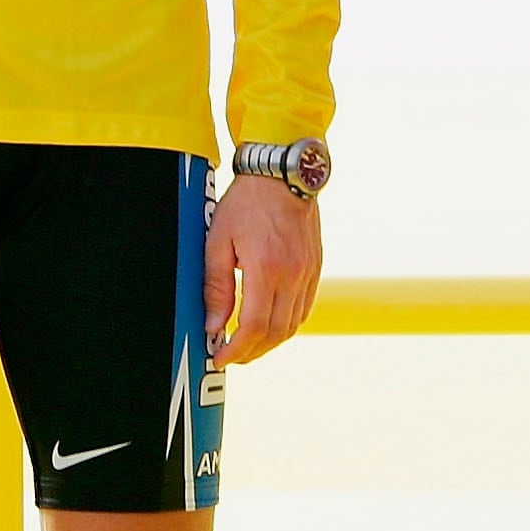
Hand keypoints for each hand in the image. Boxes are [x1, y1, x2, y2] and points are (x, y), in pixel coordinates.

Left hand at [203, 173, 322, 366]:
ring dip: (270, 342)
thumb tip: (213, 326)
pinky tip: (269, 323)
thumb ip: (216, 286)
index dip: (236, 349)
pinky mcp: (316, 268)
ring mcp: (308, 273)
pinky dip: (286, 324)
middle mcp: (293, 275)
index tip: (220, 357)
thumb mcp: (218, 240)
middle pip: (275, 333)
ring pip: (293, 325)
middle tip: (231, 356)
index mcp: (266, 269)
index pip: (253, 327)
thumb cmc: (246, 202)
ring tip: (248, 345)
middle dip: (252, 352)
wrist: (282, 173)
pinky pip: (304, 308)